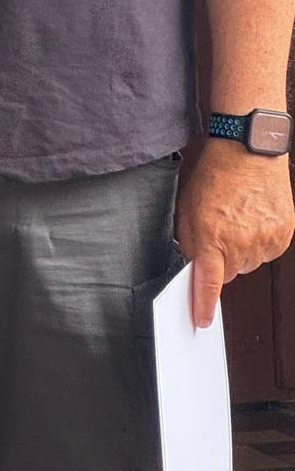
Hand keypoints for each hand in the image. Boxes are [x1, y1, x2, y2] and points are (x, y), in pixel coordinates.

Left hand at [175, 142, 294, 326]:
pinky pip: (266, 252)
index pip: (208, 282)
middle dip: (220, 259)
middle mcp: (241, 243)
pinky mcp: (283, 236)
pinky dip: (258, 241)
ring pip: (248, 264)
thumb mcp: (187, 206)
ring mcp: (265, 241)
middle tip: (218, 229)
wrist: (248, 150)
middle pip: (228, 273)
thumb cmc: (215, 173)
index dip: (203, 304)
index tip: (201, 320)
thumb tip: (193, 266)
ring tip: (237, 218)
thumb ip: (190, 240)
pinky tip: (253, 218)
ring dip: (241, 250)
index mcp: (212, 236)